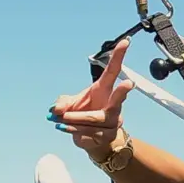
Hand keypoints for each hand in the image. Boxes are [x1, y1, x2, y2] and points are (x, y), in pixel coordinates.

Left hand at [51, 40, 134, 157]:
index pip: (113, 71)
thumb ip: (62, 104)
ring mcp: (112, 122)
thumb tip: (55, 109)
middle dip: (122, 92)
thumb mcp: (70, 105)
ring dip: (75, 119)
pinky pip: (90, 132)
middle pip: (118, 99)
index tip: (125, 41)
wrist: (92, 141)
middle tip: (128, 84)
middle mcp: (112, 105)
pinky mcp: (107, 136)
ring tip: (60, 119)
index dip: (119, 56)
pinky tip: (65, 127)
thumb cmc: (83, 116)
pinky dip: (74, 129)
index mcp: (104, 90)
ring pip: (95, 119)